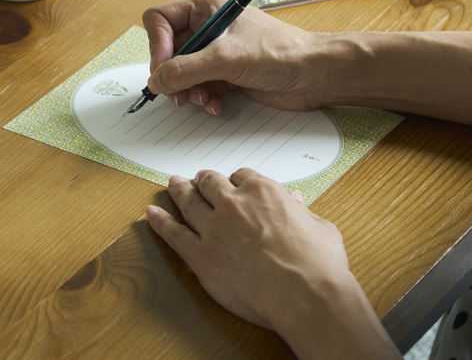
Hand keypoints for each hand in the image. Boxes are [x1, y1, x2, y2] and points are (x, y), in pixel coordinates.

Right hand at [142, 0, 325, 114]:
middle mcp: (208, 27)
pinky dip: (203, 98)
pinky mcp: (226, 74)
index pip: (160, 20)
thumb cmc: (280, 52)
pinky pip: (198, 87)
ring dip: (188, 90)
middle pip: (168, 51)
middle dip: (173, 75)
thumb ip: (186, 69)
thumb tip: (157, 80)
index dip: (157, 45)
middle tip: (179, 94)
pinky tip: (217, 104)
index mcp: (206, 8)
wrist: (314, 75)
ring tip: (204, 99)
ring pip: (181, 73)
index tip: (165, 69)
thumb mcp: (226, 58)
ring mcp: (217, 52)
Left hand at [147, 170, 400, 359]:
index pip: (242, 176)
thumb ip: (302, 212)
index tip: (233, 184)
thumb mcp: (319, 227)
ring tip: (173, 184)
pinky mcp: (201, 256)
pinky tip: (152, 214)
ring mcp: (214, 229)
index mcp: (263, 192)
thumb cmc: (319, 264)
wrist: (306, 296)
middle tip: (197, 180)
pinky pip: (173, 233)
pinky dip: (160, 222)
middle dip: (203, 180)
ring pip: (189, 202)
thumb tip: (297, 203)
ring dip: (179, 191)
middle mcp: (234, 204)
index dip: (236, 180)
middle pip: (210, 184)